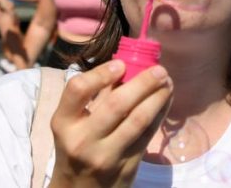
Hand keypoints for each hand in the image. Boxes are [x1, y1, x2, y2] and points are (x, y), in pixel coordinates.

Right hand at [49, 60, 172, 186]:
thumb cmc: (76, 147)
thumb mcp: (72, 125)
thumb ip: (94, 97)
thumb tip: (125, 64)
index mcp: (63, 123)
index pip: (77, 90)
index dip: (101, 73)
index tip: (121, 64)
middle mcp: (82, 140)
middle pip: (116, 105)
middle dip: (142, 83)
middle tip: (159, 69)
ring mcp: (106, 156)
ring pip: (138, 120)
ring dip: (157, 97)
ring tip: (167, 82)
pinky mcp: (126, 167)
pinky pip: (148, 135)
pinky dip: (160, 114)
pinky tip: (165, 100)